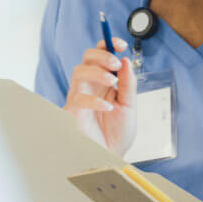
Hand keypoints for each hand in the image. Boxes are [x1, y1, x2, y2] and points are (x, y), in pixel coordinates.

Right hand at [63, 39, 135, 156]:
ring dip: (96, 72)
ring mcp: (79, 99)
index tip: (120, 44)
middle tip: (115, 63)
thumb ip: (128, 83)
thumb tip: (124, 60)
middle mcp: (89, 87)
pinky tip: (107, 107)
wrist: (112, 157)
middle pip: (86, 58)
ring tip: (112, 81)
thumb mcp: (129, 106)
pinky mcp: (73, 113)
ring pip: (78, 72)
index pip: (100, 56)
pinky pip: (78, 99)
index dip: (108, 45)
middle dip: (101, 55)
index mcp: (103, 83)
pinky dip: (93, 100)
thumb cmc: (117, 134)